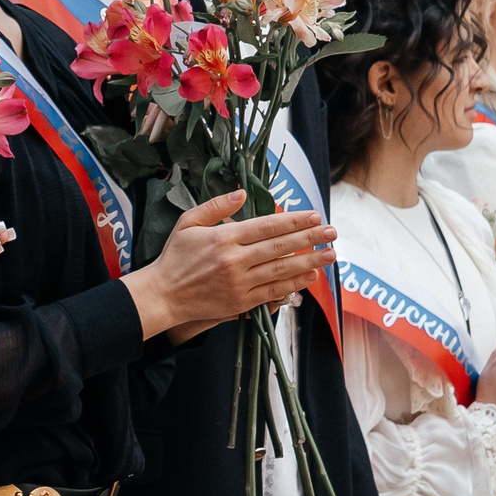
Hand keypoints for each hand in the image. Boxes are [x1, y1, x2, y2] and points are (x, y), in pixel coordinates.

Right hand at [122, 190, 333, 337]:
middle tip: (332, 232)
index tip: (314, 216)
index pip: (267, 226)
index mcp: (223, 238)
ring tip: (330, 254)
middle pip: (280, 247)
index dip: (293, 221)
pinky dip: (294, 285)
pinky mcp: (241, 302)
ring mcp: (239, 283)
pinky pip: (273, 292)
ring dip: (309, 262)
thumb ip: (216, 206)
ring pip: (281, 270)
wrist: (163, 295)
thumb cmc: (174, 257)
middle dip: (310, 238)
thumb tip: (242, 193)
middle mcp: (234, 260)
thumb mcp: (188, 223)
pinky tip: (309, 277)